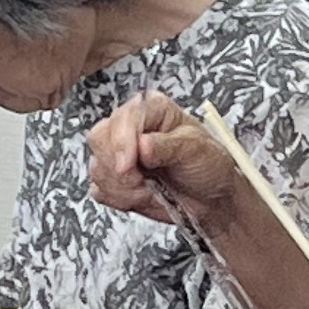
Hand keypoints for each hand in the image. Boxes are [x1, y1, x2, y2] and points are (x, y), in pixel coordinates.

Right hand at [89, 92, 239, 224]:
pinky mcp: (113, 177)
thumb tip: (142, 145)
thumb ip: (167, 146)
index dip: (122, 142)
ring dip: (123, 186)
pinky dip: (119, 198)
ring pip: (97, 167)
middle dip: (119, 167)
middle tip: (143, 180)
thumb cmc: (208, 165)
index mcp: (152, 109)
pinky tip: (142, 195)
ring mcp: (118, 152)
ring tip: (150, 189)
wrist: (211, 198)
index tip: (129, 165)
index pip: (123, 117)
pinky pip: (99, 189)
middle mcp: (131, 127)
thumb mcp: (196, 150)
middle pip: (100, 138)